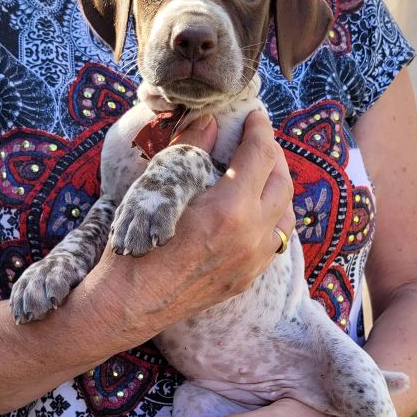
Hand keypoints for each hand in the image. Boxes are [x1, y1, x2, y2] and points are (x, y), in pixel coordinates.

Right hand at [92, 110, 295, 337]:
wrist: (130, 301)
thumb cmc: (138, 241)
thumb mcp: (159, 185)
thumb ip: (189, 148)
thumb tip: (209, 121)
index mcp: (231, 208)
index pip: (261, 154)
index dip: (260, 129)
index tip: (254, 116)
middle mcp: (251, 236)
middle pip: (283, 184)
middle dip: (274, 156)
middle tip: (257, 142)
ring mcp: (252, 262)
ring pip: (286, 218)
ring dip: (277, 191)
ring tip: (260, 176)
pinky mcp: (246, 279)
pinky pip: (273, 244)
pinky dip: (270, 220)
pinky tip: (253, 213)